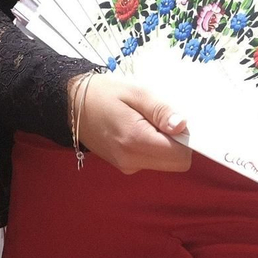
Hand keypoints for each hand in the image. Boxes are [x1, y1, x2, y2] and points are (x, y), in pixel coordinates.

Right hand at [76, 74, 190, 173]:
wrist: (72, 104)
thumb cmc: (103, 93)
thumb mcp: (135, 92)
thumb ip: (160, 110)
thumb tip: (182, 125)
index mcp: (135, 140)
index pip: (180, 156)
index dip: (186, 138)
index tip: (175, 119)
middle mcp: (131, 160)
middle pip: (175, 164)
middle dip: (177, 143)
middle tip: (162, 118)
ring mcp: (127, 166)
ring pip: (165, 163)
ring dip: (165, 145)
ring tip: (147, 121)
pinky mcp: (124, 166)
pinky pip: (151, 161)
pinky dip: (153, 147)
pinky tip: (139, 128)